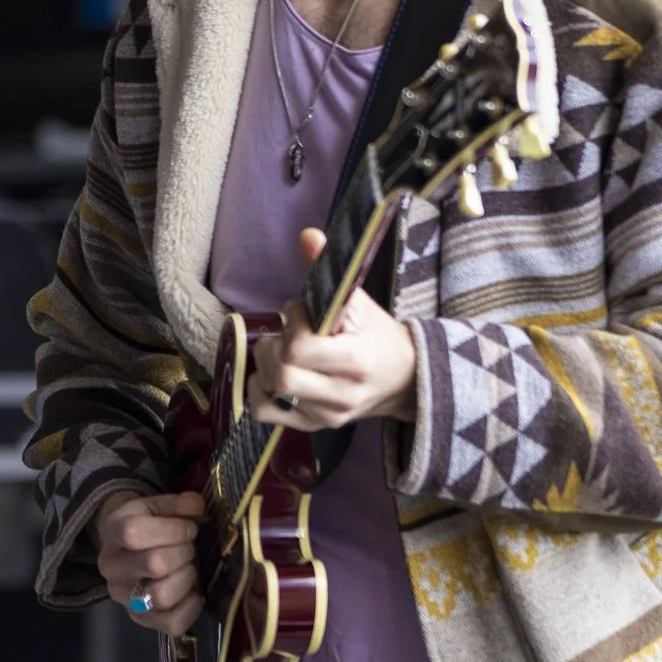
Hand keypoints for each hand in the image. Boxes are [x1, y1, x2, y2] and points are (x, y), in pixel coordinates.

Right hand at [96, 490, 208, 633]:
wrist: (124, 547)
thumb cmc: (145, 524)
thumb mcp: (156, 506)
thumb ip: (177, 504)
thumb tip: (197, 506)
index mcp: (112, 534)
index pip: (135, 533)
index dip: (172, 530)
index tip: (188, 528)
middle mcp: (112, 568)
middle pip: (154, 564)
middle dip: (184, 552)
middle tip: (189, 548)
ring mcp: (124, 598)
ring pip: (162, 596)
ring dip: (186, 579)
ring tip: (188, 568)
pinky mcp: (140, 620)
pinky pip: (172, 623)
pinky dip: (191, 609)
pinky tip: (193, 592)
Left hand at [246, 227, 418, 429]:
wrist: (403, 379)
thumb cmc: (376, 335)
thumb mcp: (358, 300)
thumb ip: (330, 268)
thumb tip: (307, 236)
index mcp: (355, 361)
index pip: (300, 349)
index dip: (291, 324)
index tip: (299, 312)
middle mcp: (341, 394)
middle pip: (280, 376)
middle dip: (271, 347)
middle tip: (282, 334)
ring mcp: (327, 415)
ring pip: (269, 395)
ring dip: (263, 368)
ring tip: (279, 352)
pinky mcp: (314, 425)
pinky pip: (266, 414)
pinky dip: (258, 393)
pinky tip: (270, 376)